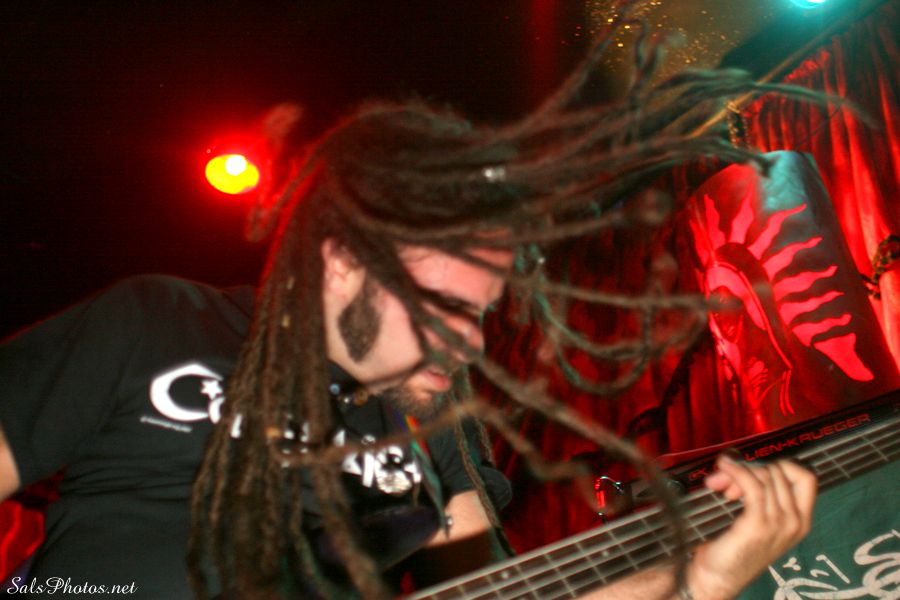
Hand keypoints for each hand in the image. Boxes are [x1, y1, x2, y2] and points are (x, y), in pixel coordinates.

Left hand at [687, 455, 816, 599]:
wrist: (718, 577)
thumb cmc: (733, 547)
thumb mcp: (756, 517)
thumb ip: (757, 491)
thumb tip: (738, 462)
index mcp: (800, 520)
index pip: (805, 477)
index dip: (779, 465)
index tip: (756, 471)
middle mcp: (795, 522)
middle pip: (778, 472)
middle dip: (749, 467)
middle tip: (727, 479)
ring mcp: (780, 524)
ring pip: (763, 475)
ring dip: (737, 472)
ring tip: (720, 484)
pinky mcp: (758, 524)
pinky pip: (751, 484)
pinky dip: (735, 471)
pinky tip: (723, 469)